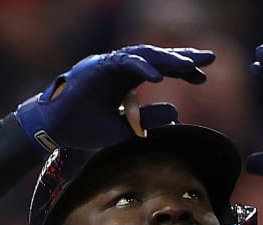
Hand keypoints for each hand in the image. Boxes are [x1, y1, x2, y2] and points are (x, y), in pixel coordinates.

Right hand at [15, 45, 214, 154]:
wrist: (53, 130)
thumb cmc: (82, 129)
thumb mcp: (123, 128)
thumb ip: (148, 120)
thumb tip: (177, 114)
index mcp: (126, 79)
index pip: (160, 68)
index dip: (182, 70)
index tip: (203, 76)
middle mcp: (119, 67)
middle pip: (156, 56)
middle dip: (183, 57)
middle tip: (210, 58)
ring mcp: (108, 65)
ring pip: (143, 55)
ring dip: (167, 60)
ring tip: (190, 67)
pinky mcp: (96, 67)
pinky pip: (123, 64)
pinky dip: (141, 68)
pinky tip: (157, 79)